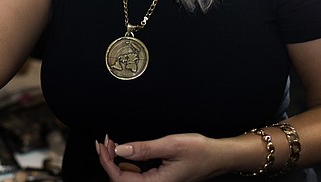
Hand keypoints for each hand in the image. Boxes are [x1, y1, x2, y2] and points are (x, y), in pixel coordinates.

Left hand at [96, 133, 224, 181]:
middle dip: (109, 160)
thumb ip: (144, 148)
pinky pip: (137, 175)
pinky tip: (126, 151)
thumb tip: (121, 150)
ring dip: (117, 161)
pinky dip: (128, 163)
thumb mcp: (171, 145)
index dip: (107, 162)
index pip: (121, 179)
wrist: (218, 156)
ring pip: (128, 178)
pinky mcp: (159, 178)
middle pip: (121, 180)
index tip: (102, 145)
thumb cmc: (200, 151)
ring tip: (112, 144)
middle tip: (105, 142)